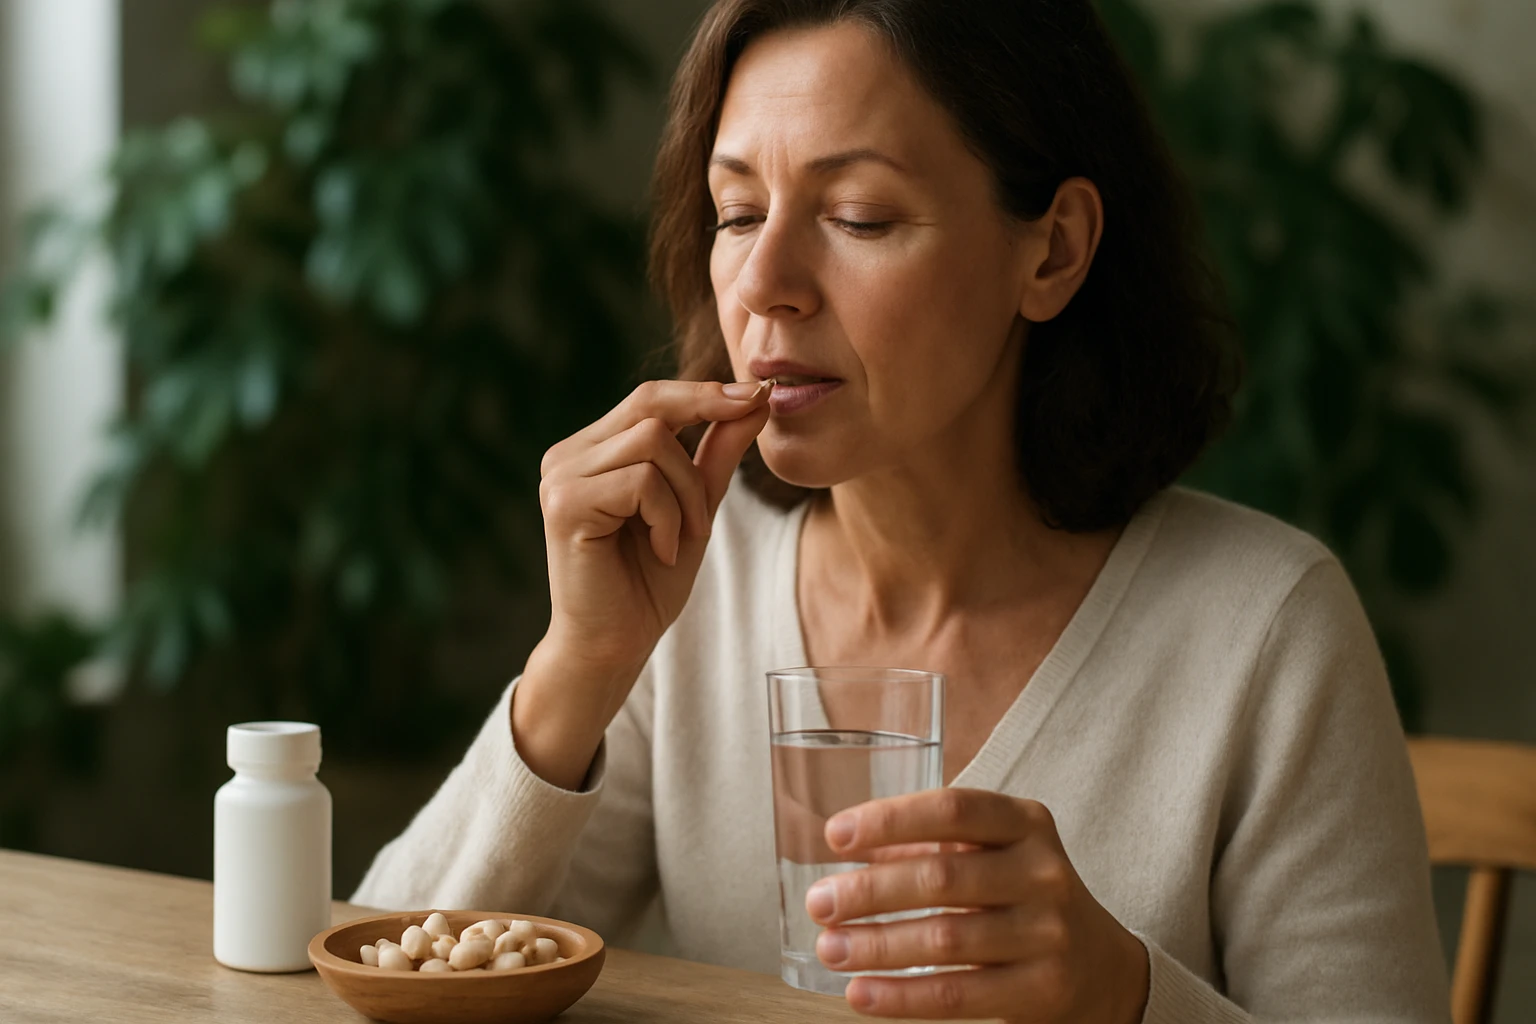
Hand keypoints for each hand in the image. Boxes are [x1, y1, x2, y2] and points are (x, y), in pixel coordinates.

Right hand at [514, 379, 769, 787]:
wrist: (615, 645)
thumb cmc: (649, 581)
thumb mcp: (695, 506)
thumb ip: (716, 453)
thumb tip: (754, 399)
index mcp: (593, 450)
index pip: (651, 397)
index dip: (704, 393)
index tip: (758, 396)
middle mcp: (568, 455)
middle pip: (651, 405)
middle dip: (698, 447)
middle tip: (709, 509)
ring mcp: (561, 477)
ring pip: (653, 443)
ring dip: (685, 496)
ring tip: (679, 540)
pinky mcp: (566, 504)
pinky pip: (642, 481)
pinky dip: (668, 518)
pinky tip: (660, 551)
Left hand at [806, 789, 1149, 1022]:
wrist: (1104, 970)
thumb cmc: (1024, 897)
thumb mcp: (995, 855)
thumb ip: (932, 846)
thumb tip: (850, 852)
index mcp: (1026, 823)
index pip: (953, 809)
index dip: (890, 819)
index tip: (835, 835)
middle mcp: (1042, 872)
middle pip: (941, 876)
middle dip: (869, 891)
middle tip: (819, 902)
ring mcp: (1047, 933)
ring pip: (945, 939)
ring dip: (875, 945)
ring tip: (830, 948)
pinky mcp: (1041, 989)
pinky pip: (957, 994)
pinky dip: (901, 996)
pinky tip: (860, 993)